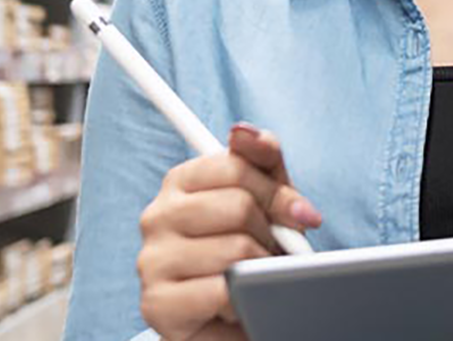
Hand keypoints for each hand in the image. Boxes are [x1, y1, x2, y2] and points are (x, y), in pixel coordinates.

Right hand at [136, 123, 324, 340]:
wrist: (234, 321)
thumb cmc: (249, 257)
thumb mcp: (266, 202)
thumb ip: (262, 161)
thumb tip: (244, 130)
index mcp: (180, 182)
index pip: (235, 165)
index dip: (278, 192)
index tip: (301, 214)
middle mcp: (157, 215)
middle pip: (238, 205)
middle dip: (272, 234)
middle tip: (274, 254)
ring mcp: (152, 260)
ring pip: (235, 250)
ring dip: (262, 271)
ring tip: (256, 278)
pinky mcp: (157, 303)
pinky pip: (222, 291)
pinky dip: (245, 300)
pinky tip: (239, 304)